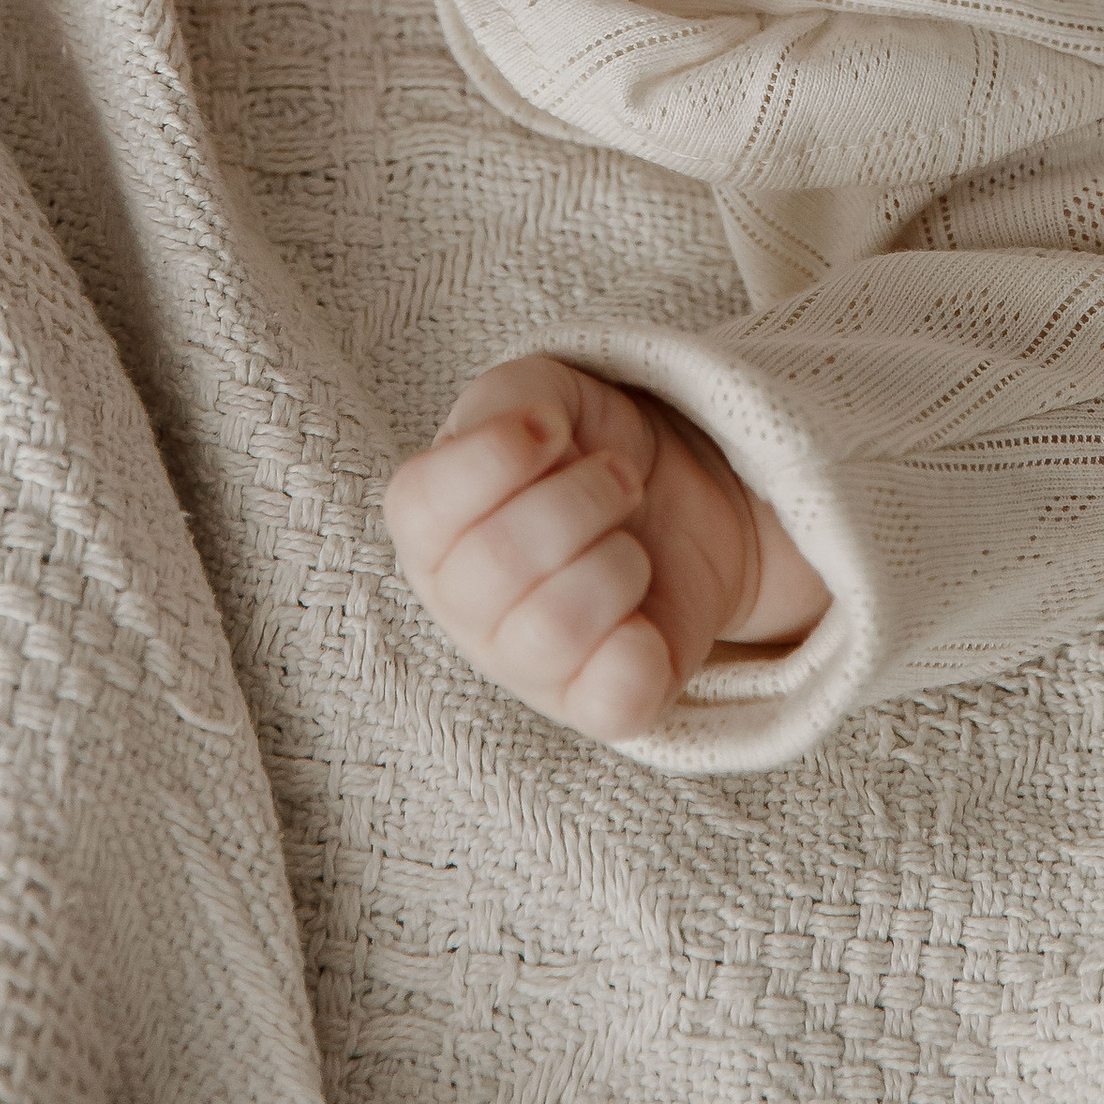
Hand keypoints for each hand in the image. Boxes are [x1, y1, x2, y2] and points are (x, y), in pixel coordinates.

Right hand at [383, 353, 829, 740]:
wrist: (682, 498)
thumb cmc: (584, 450)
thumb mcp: (539, 395)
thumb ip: (506, 399)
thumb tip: (527, 429)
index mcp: (433, 532)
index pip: (421, 505)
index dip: (496, 455)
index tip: (554, 428)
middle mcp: (465, 610)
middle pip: (498, 561)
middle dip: (583, 496)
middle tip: (618, 479)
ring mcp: (528, 669)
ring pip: (555, 627)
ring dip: (619, 559)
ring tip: (630, 541)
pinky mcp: (600, 708)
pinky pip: (614, 697)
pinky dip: (643, 647)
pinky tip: (645, 613)